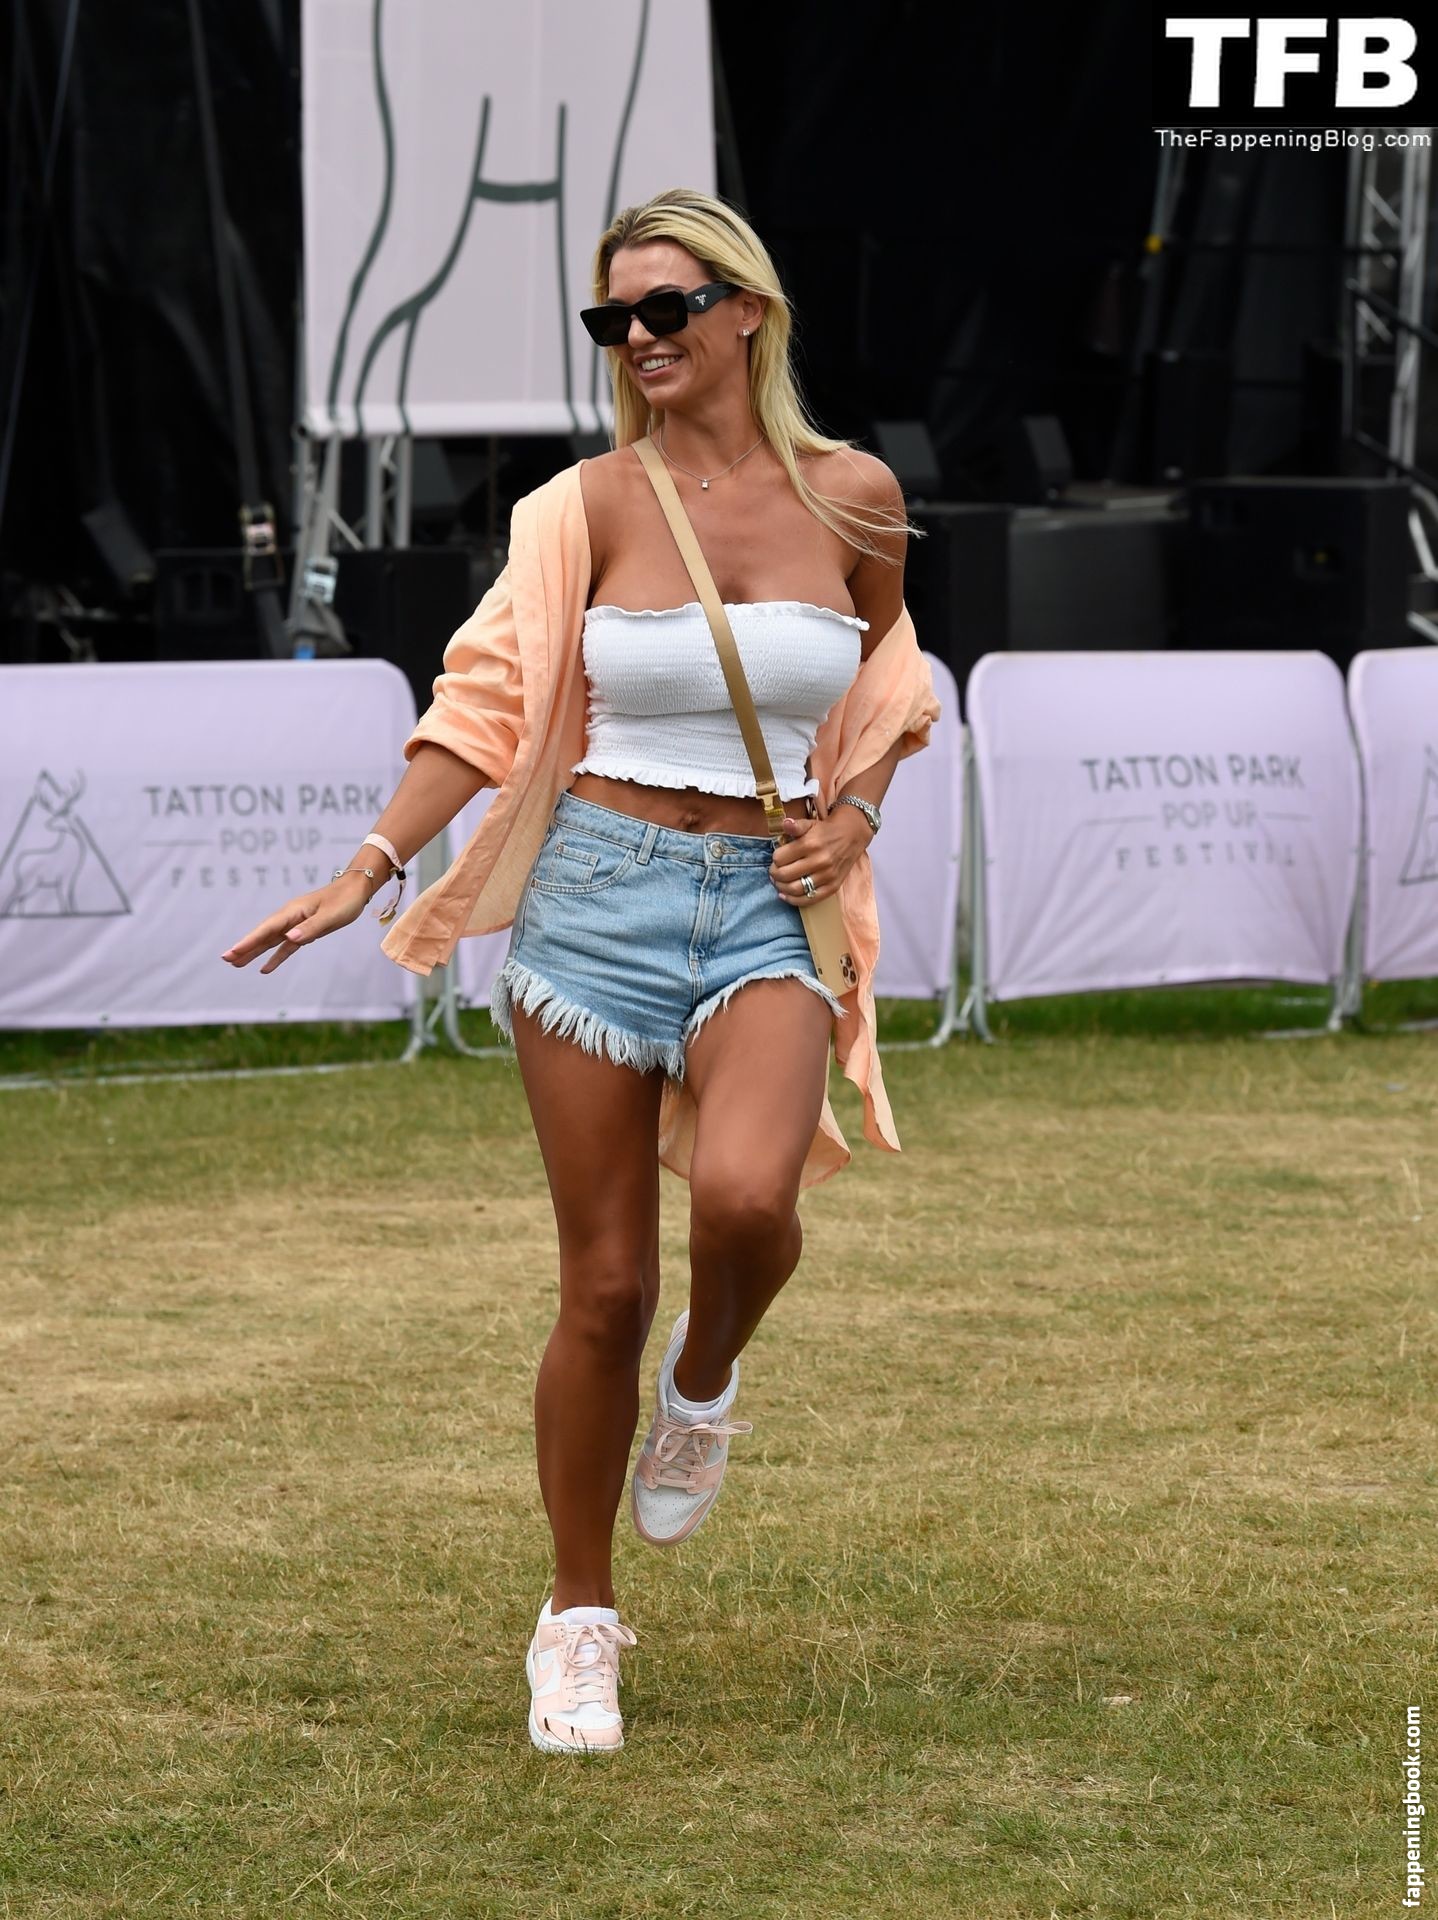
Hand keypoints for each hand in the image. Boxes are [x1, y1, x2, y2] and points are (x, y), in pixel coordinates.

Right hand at [221, 875, 369, 974]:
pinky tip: (265, 969)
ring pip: (270, 941)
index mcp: (293, 911)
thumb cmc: (344, 900)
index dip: (249, 941)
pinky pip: (285, 946)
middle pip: (263, 935)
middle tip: (226, 959)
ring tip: (236, 964)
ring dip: (254, 952)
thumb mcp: (330, 916)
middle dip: (245, 947)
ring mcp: (295, 924)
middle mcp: (289, 917)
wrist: (355, 890)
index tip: (233, 951)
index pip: (267, 929)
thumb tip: (289, 938)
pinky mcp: (304, 931)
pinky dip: (275, 957)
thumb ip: (311, 928)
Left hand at [768, 808, 870, 904]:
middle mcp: (819, 861)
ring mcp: (827, 875)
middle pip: (785, 875)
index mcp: (810, 844)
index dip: (774, 859)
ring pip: (795, 889)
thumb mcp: (809, 823)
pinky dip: (794, 900)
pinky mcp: (832, 886)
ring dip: (781, 887)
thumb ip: (795, 825)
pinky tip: (785, 895)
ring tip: (779, 882)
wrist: (851, 836)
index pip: (780, 858)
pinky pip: (809, 899)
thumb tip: (785, 823)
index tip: (777, 858)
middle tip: (774, 872)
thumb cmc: (825, 831)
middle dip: (774, 874)